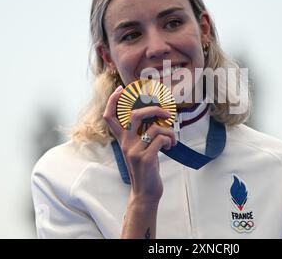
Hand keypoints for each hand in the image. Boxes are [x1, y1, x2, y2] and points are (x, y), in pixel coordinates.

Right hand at [103, 86, 176, 203]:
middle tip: (166, 113)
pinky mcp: (145, 159)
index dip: (112, 101)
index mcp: (123, 140)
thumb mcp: (140, 149)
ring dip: (169, 131)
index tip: (121, 89)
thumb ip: (142, 133)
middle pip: (135, 115)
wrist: (145, 192)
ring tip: (172, 139)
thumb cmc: (146, 168)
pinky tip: (171, 147)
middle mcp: (126, 144)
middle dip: (154, 109)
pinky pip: (161, 140)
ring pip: (154, 128)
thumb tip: (157, 115)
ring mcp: (134, 151)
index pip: (110, 117)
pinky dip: (170, 140)